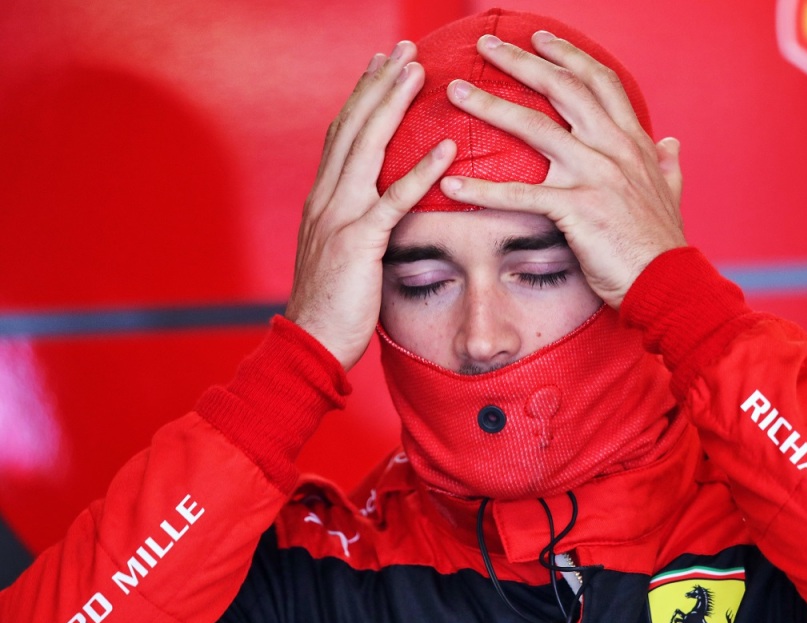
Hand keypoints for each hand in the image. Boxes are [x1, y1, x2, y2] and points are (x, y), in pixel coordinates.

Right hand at [285, 42, 455, 369]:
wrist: (310, 341)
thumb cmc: (332, 303)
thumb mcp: (338, 251)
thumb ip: (355, 221)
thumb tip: (379, 205)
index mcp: (322, 198)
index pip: (342, 133)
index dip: (361, 95)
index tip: (380, 63)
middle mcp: (326, 198)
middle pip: (353, 127)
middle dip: (378, 83)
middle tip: (403, 48)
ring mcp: (339, 217)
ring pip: (368, 148)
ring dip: (393, 105)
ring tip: (419, 72)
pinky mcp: (359, 243)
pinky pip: (394, 200)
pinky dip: (421, 171)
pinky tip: (446, 147)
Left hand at [438, 31, 685, 308]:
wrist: (668, 283)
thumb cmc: (662, 244)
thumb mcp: (672, 194)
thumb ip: (668, 164)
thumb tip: (672, 142)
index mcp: (634, 142)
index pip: (599, 82)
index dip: (568, 56)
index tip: (540, 38)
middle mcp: (615, 149)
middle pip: (562, 89)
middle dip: (521, 61)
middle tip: (485, 44)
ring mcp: (595, 176)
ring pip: (535, 128)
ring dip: (490, 105)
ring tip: (456, 91)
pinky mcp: (576, 209)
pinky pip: (520, 194)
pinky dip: (482, 190)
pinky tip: (450, 186)